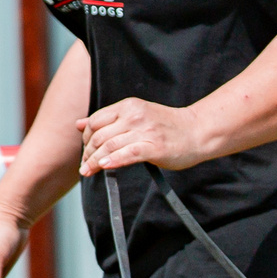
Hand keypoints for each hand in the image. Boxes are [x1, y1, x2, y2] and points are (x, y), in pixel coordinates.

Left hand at [76, 98, 212, 175]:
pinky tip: (104, 167)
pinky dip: (113, 161)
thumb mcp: (135, 115)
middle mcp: (134, 116)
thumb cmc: (166, 126)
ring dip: (95, 161)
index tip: (86, 151)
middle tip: (85, 166)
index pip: (95, 121)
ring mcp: (145, 131)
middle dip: (88, 153)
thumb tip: (79, 124)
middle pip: (99, 135)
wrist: (198, 130)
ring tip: (88, 171)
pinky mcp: (155, 147)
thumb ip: (108, 120)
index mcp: (128, 106)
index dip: (86, 138)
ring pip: (109, 146)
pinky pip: (128, 154)